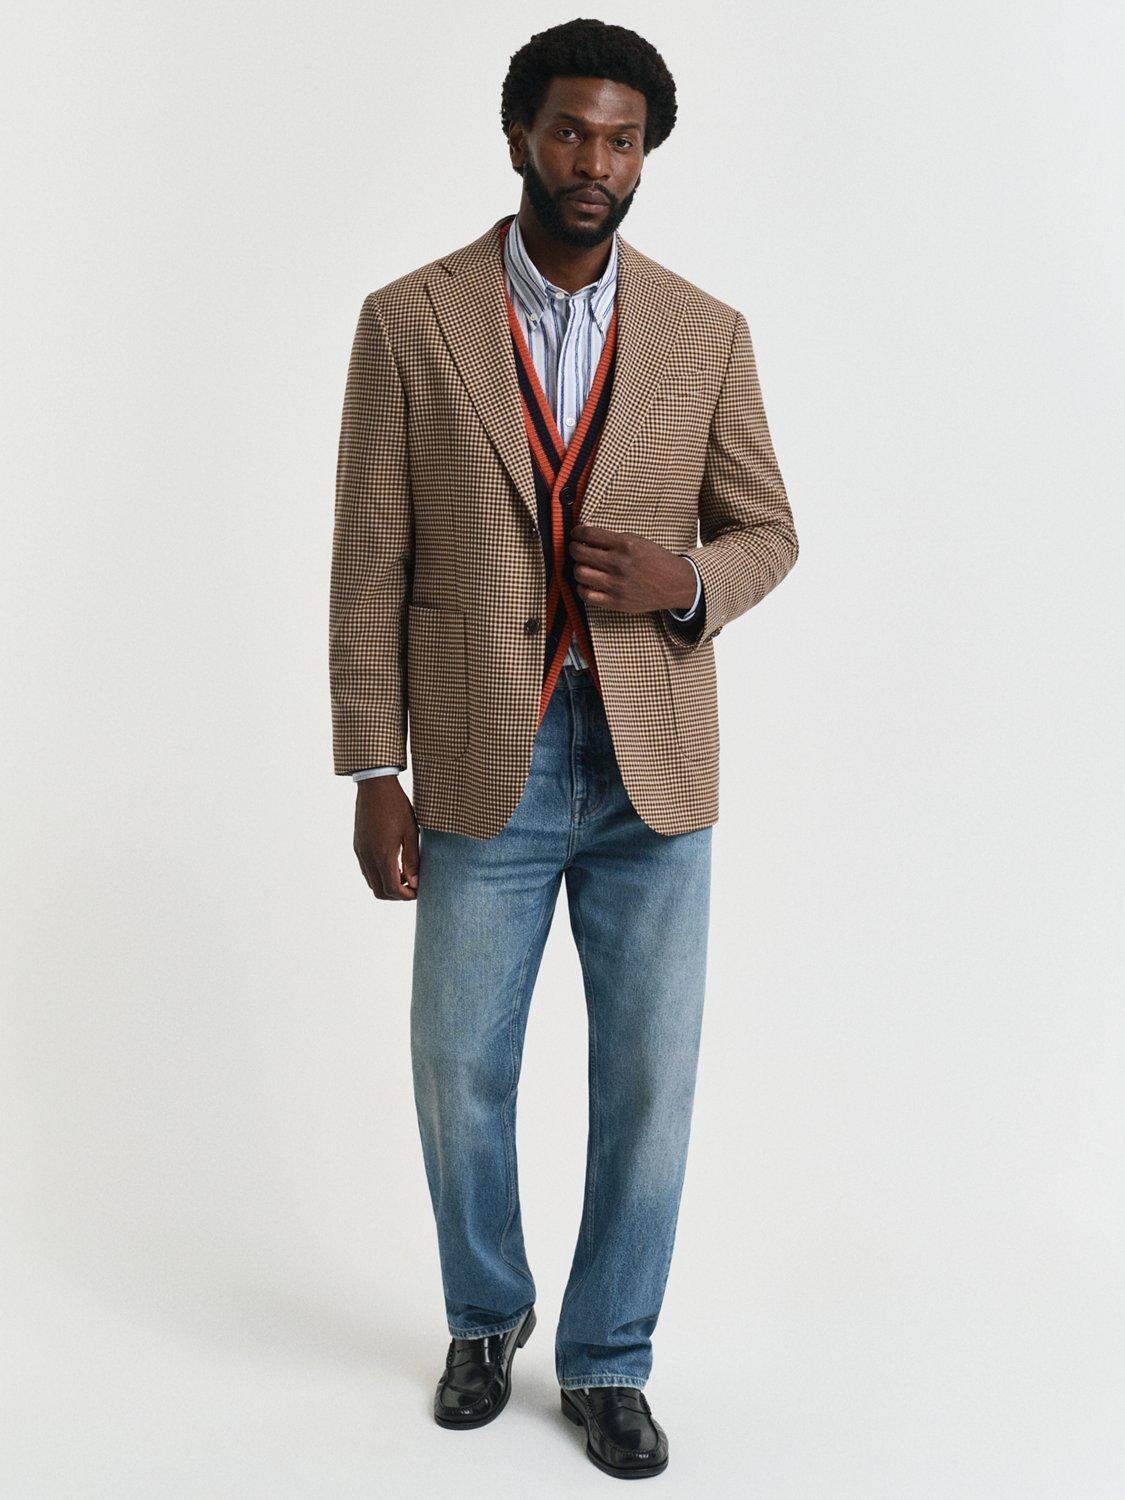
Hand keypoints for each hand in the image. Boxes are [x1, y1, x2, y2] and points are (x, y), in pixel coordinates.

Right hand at [353, 776, 418, 899]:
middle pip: (379, 891)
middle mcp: (367, 857)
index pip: (392, 889)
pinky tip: (393, 863)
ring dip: (387, 885)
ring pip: (371, 882)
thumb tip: (415, 882)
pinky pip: (366, 870)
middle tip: (412, 886)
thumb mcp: (411, 832)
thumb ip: (412, 859)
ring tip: (405, 874)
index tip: (418, 891)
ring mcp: (360, 852)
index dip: (406, 896)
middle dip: (396, 895)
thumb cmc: (396, 806)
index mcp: (383, 854)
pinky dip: (379, 874)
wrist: (375, 786)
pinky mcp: (357, 846)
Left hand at [568, 523, 696, 612]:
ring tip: (582, 567)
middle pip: (579, 553)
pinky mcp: (616, 602)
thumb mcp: (638, 541)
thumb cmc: (656, 560)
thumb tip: (587, 536)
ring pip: (579, 573)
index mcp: (625, 545)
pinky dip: (581, 588)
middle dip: (573, 549)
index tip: (575, 535)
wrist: (675, 584)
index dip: (577, 533)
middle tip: (576, 549)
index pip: (589, 534)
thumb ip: (613, 539)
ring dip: (577, 568)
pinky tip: (586, 584)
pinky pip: (586, 595)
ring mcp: (616, 584)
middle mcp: (619, 564)